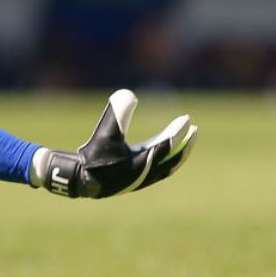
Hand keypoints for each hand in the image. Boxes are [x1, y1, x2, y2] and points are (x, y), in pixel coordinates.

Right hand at [32, 89, 197, 197]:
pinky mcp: (138, 182)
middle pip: (174, 159)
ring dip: (179, 153)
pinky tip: (167, 151)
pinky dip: (168, 160)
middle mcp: (146, 173)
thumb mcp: (105, 130)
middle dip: (185, 144)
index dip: (178, 131)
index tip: (186, 118)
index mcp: (141, 163)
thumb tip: (131, 94)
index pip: (167, 145)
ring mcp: (143, 180)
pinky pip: (161, 171)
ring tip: (186, 140)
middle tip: (194, 129)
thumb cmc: (93, 155)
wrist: (81, 181)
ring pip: (169, 167)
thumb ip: (117, 111)